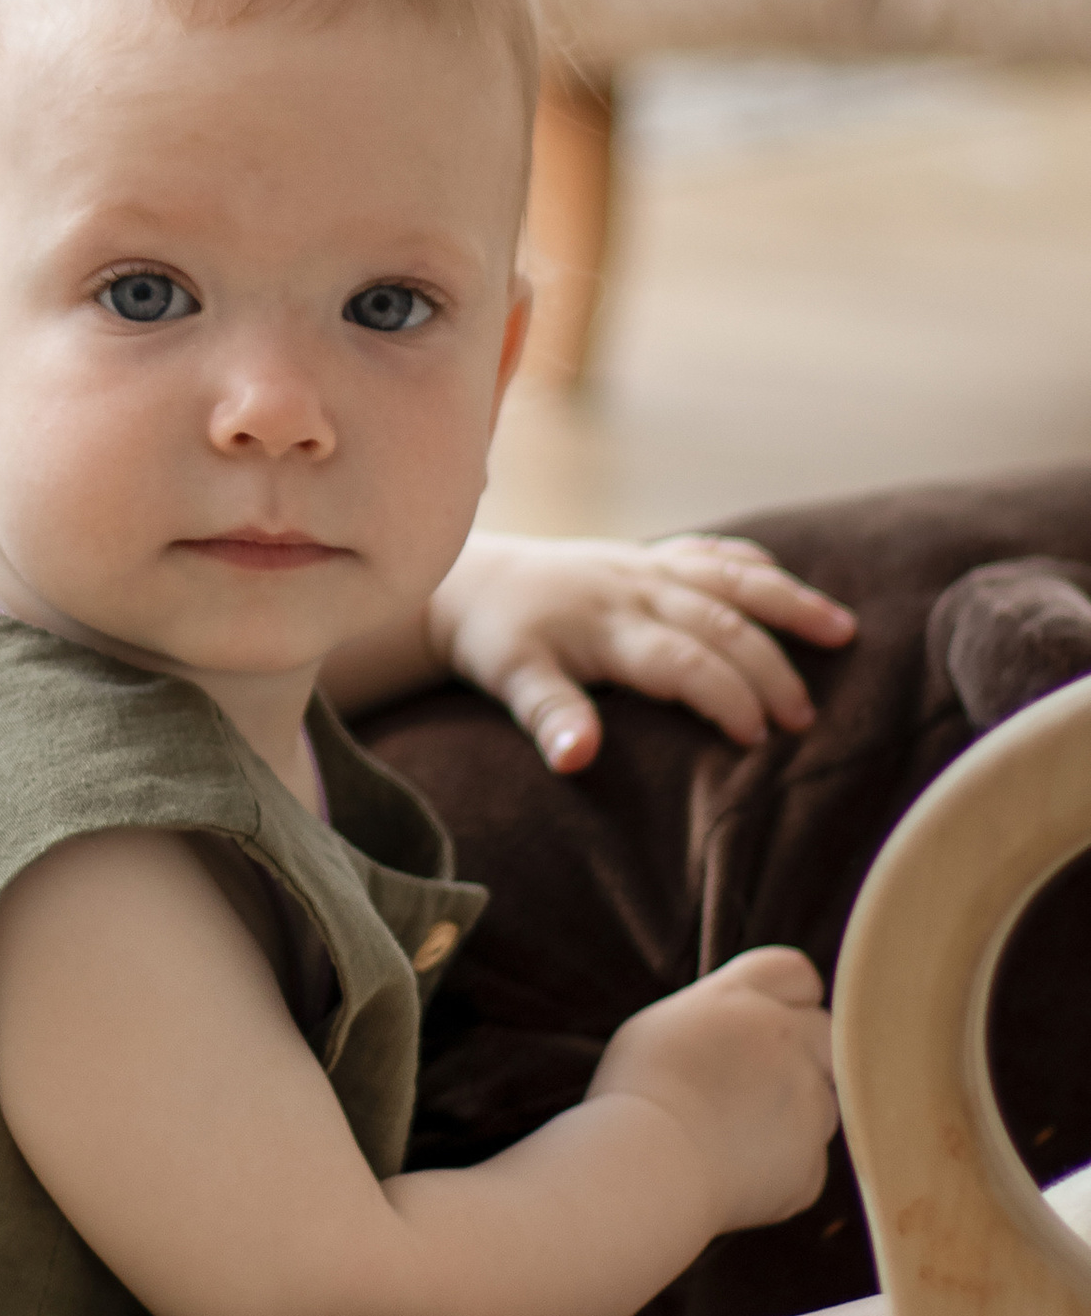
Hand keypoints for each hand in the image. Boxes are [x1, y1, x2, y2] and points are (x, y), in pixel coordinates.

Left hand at [426, 531, 855, 774]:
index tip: (761, 739)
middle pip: (721, 623)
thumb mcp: (512, 680)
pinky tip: (790, 586)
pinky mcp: (648, 558)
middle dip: (770, 668)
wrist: (471, 581)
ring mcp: (647, 567)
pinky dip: (754, 568)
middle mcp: (638, 587)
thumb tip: (578, 761)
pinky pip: (713, 554)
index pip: (684, 661)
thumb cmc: (495, 639)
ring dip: (787, 604)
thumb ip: (549, 716)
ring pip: (732, 579)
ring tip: (843, 631)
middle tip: (808, 718)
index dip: (727, 696)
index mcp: (609, 623)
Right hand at [588, 948, 838, 1236]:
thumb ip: (717, 1015)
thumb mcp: (662, 1024)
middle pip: (823, 1036)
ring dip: (791, 1115)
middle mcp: (786, 1040)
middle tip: (752, 1085)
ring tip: (727, 1136)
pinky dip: (779, 1169)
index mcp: (741, 998)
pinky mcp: (810, 1164)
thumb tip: (741, 1025)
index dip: (789, 997)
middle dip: (803, 1056)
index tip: (773, 1019)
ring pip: (819, 1104)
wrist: (645, 1166)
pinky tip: (731, 1173)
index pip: (795, 973)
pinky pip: (804, 1161)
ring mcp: (808, 1103)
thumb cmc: (634, 1093)